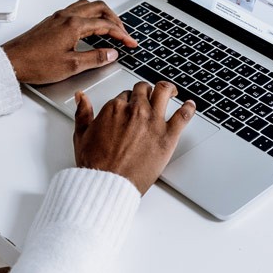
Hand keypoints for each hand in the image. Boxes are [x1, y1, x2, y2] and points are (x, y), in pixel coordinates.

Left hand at [2, 0, 136, 84]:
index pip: (105, 25)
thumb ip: (95, 58)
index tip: (130, 43)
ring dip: (101, 14)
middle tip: (123, 33)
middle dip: (114, 19)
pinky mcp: (51, 22)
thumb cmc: (35, 64)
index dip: (122, 34)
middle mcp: (66, 16)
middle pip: (99, 8)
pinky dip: (88, 15)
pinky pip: (75, 10)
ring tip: (109, 28)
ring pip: (86, 6)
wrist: (11, 61)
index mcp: (74, 25)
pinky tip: (88, 28)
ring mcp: (57, 17)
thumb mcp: (71, 66)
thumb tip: (111, 54)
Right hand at [73, 81, 195, 194]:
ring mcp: (153, 121)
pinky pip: (183, 115)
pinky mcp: (168, 136)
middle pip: (143, 90)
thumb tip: (81, 97)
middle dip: (145, 92)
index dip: (128, 100)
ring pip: (163, 93)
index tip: (130, 106)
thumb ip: (82, 113)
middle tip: (149, 95)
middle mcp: (134, 110)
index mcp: (114, 108)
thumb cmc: (95, 164)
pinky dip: (189, 108)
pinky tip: (190, 106)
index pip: (125, 95)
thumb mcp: (81, 135)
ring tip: (171, 91)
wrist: (108, 183)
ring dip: (167, 89)